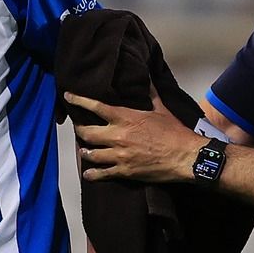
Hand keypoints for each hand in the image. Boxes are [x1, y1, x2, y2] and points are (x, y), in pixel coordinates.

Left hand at [65, 90, 197, 182]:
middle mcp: (118, 135)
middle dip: (79, 131)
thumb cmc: (174, 132)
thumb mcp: (162, 110)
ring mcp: (120, 155)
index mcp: (126, 118)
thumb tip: (148, 78)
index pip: (96, 107)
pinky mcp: (124, 171)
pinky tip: (88, 174)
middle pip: (87, 133)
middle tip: (78, 130)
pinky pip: (102, 173)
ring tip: (84, 151)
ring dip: (85, 152)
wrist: (185, 156)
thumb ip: (151, 94)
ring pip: (90, 154)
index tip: (68, 96)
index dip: (79, 101)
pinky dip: (92, 174)